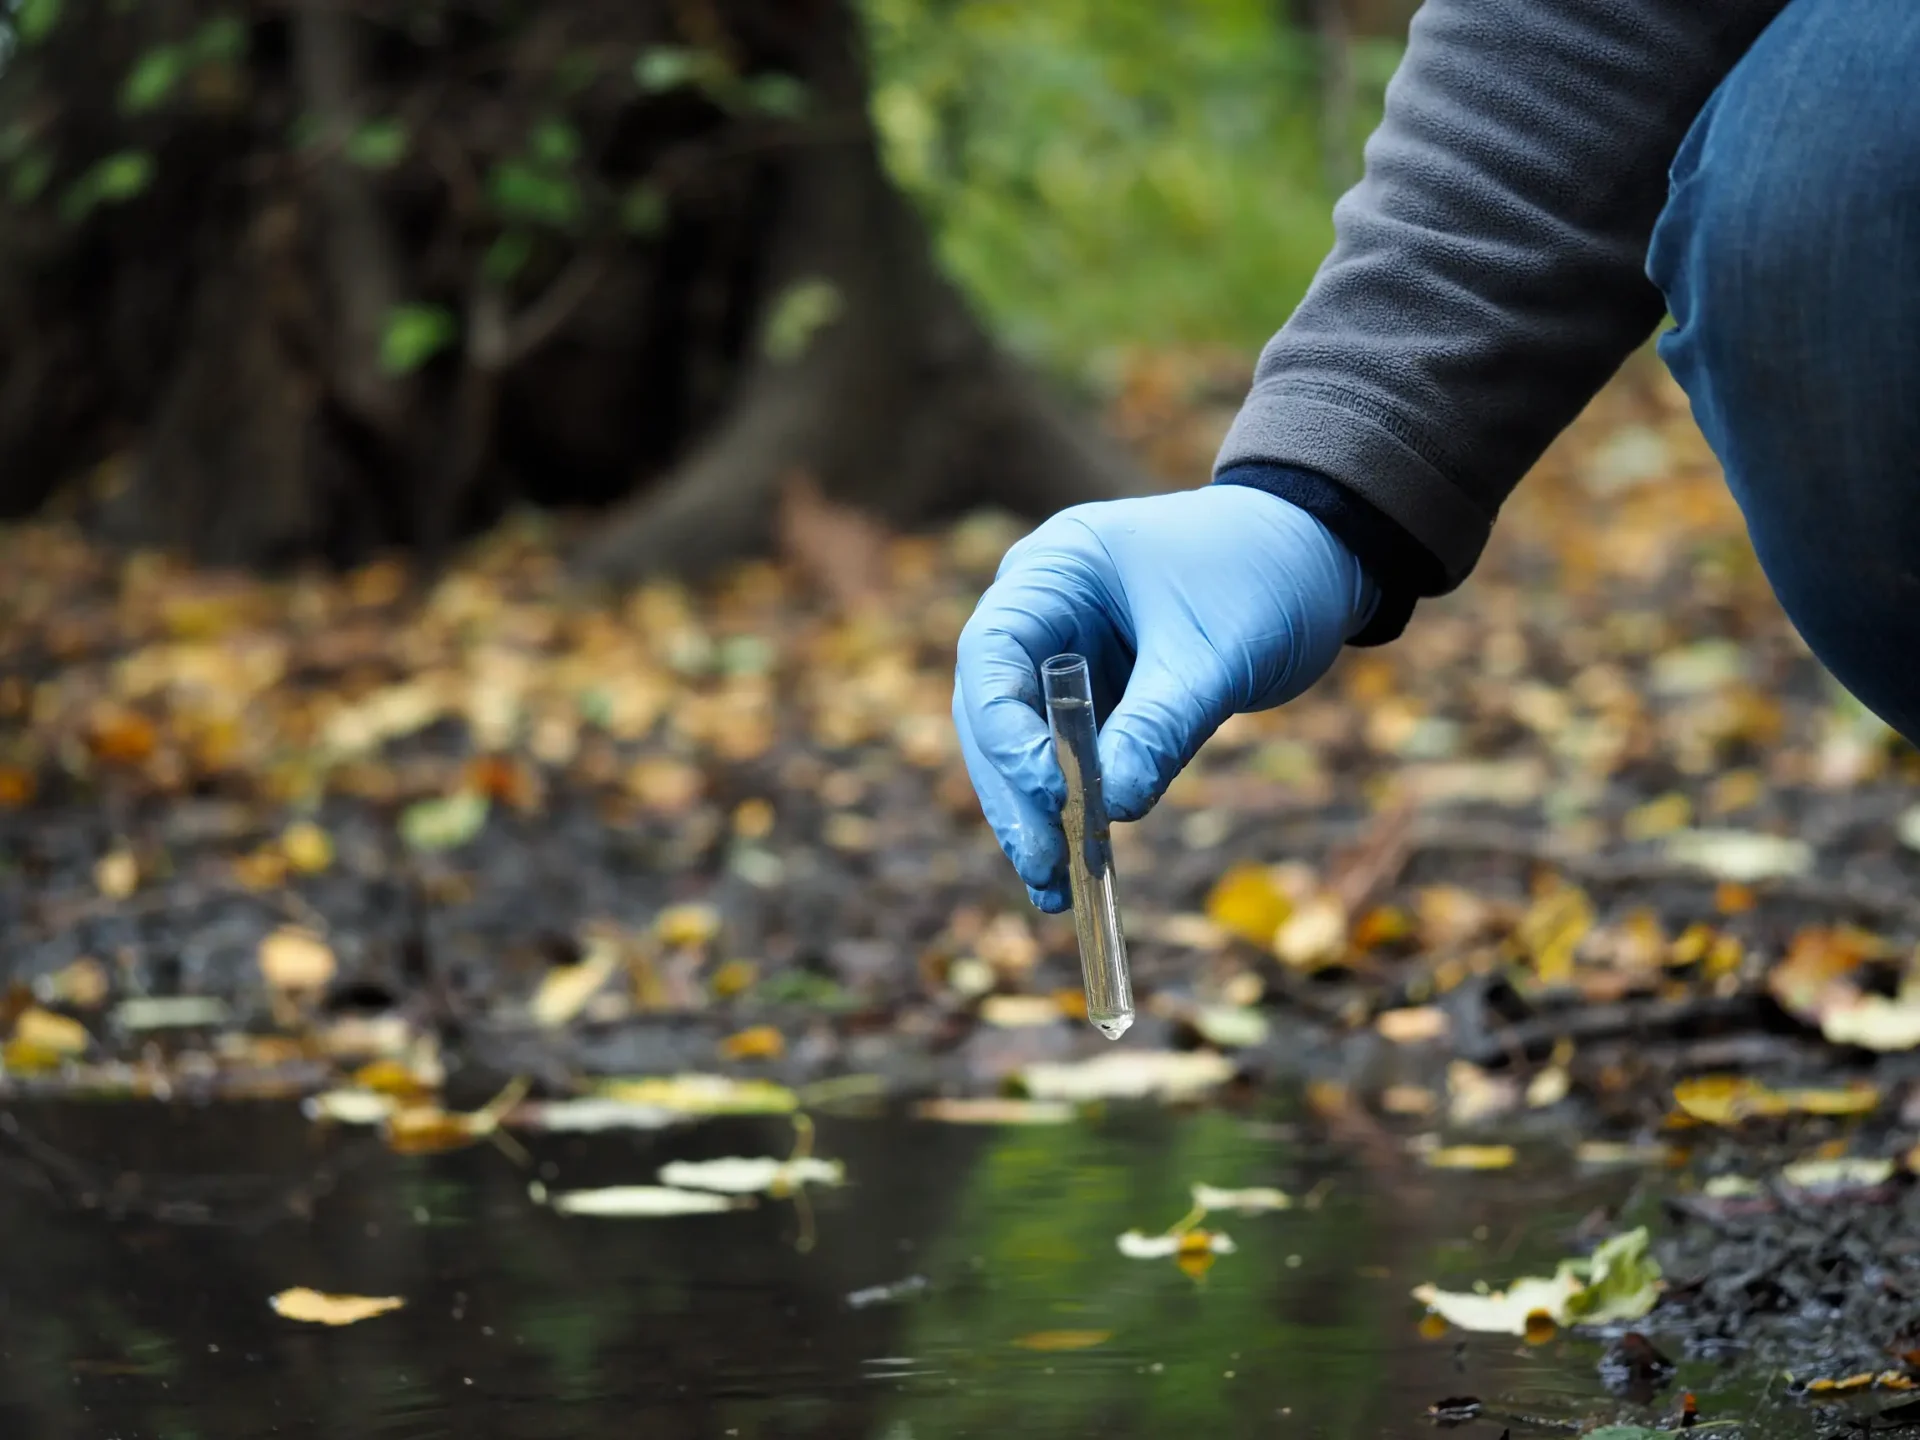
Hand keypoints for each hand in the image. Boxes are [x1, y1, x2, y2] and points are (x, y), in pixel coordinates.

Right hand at [953, 485, 1376, 909]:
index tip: (1047, 790)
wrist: (1318, 558)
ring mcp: (1064, 657)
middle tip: (1044, 862)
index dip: (1005, 726)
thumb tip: (1111, 810)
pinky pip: (1065, 762)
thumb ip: (1161, 726)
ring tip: (1055, 890)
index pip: (992, 650)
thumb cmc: (1265, 574)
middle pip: (993, 709)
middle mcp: (1043, 611)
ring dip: (1033, 816)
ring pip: (1020, 745)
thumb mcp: (1216, 653)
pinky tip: (1074, 876)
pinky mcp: (1095, 700)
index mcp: (1056, 568)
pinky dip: (1070, 813)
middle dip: (1014, 789)